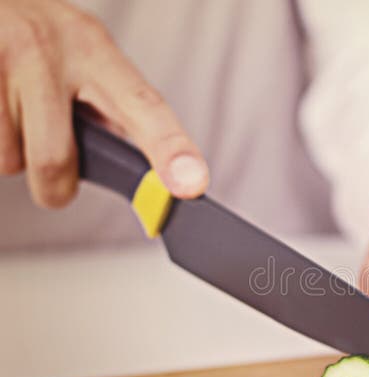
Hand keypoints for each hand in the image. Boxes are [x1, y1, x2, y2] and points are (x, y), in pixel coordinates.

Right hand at [0, 0, 207, 206]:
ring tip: (14, 113)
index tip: (191, 184)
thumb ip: (114, 109)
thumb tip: (149, 178)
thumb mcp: (85, 55)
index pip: (143, 107)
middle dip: (55, 187)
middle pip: (55, 159)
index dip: (170, 150)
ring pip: (8, 160)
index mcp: (94, 49)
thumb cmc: (40, 37)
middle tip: (55, 177)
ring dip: (12, 155)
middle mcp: (47, 49)